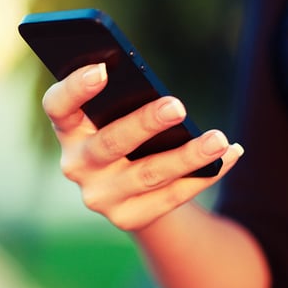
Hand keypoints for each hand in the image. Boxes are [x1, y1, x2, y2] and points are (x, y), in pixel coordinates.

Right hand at [42, 63, 244, 230]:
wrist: (130, 192)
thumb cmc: (124, 134)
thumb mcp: (116, 115)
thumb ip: (126, 101)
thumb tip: (166, 99)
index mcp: (68, 128)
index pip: (58, 106)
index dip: (74, 89)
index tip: (102, 69)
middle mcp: (76, 165)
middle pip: (109, 144)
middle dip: (144, 124)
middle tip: (177, 106)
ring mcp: (100, 196)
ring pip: (147, 174)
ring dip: (186, 156)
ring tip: (218, 140)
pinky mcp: (128, 218)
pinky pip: (171, 196)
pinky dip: (204, 175)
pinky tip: (229, 155)